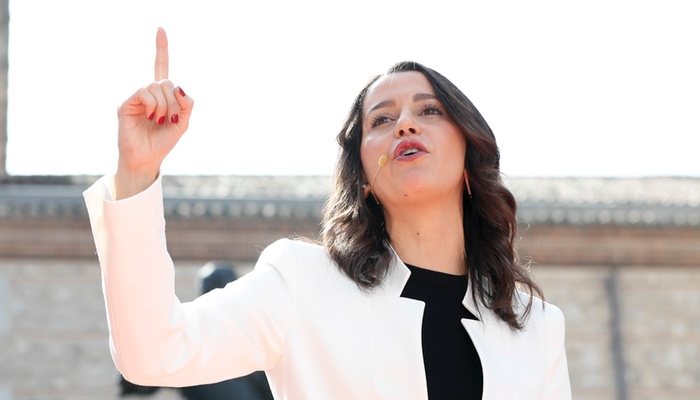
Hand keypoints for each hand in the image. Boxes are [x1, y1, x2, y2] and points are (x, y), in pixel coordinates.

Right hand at [115, 28, 193, 197]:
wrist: (147, 158)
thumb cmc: (163, 142)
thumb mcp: (183, 123)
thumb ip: (187, 105)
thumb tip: (180, 87)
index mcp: (162, 96)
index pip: (161, 68)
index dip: (161, 49)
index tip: (161, 30)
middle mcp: (149, 93)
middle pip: (166, 81)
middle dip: (174, 99)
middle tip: (170, 117)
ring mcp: (137, 98)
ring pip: (156, 86)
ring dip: (164, 104)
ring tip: (159, 120)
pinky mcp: (127, 103)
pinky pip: (144, 92)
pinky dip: (153, 104)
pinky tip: (151, 116)